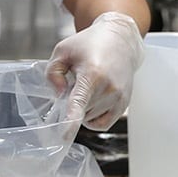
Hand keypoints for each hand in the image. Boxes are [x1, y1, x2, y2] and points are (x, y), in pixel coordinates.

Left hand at [46, 11, 144, 129]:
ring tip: (88, 86)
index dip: (71, 121)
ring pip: (90, 118)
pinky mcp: (124, 104)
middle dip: (72, 102)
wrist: (120, 41)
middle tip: (75, 83)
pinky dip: (93, 119)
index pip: (79, 102)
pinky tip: (91, 103)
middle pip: (80, 111)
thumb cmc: (90, 44)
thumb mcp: (63, 50)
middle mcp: (109, 88)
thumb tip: (58, 94)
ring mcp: (118, 98)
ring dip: (84, 109)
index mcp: (92, 74)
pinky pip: (103, 123)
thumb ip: (53, 72)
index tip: (65, 136)